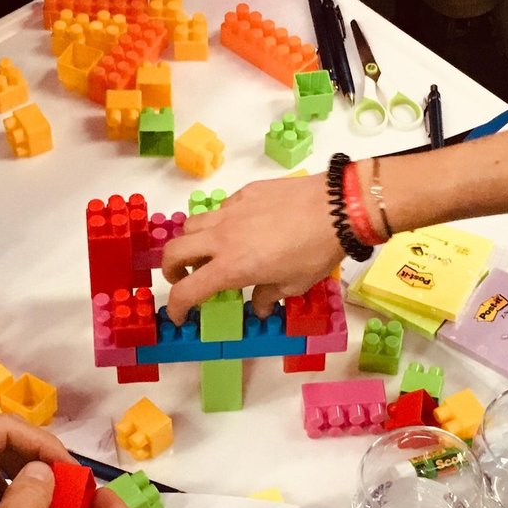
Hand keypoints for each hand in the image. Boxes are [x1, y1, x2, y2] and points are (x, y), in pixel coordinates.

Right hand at [161, 175, 341, 323]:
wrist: (336, 208)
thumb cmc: (316, 251)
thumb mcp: (294, 285)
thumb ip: (269, 296)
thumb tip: (260, 306)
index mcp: (231, 267)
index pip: (187, 290)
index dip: (176, 307)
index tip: (179, 315)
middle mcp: (222, 238)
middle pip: (173, 251)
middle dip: (171, 269)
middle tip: (184, 278)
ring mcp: (231, 211)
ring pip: (191, 225)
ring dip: (191, 242)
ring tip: (208, 251)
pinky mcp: (245, 193)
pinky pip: (220, 209)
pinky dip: (218, 223)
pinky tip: (239, 229)